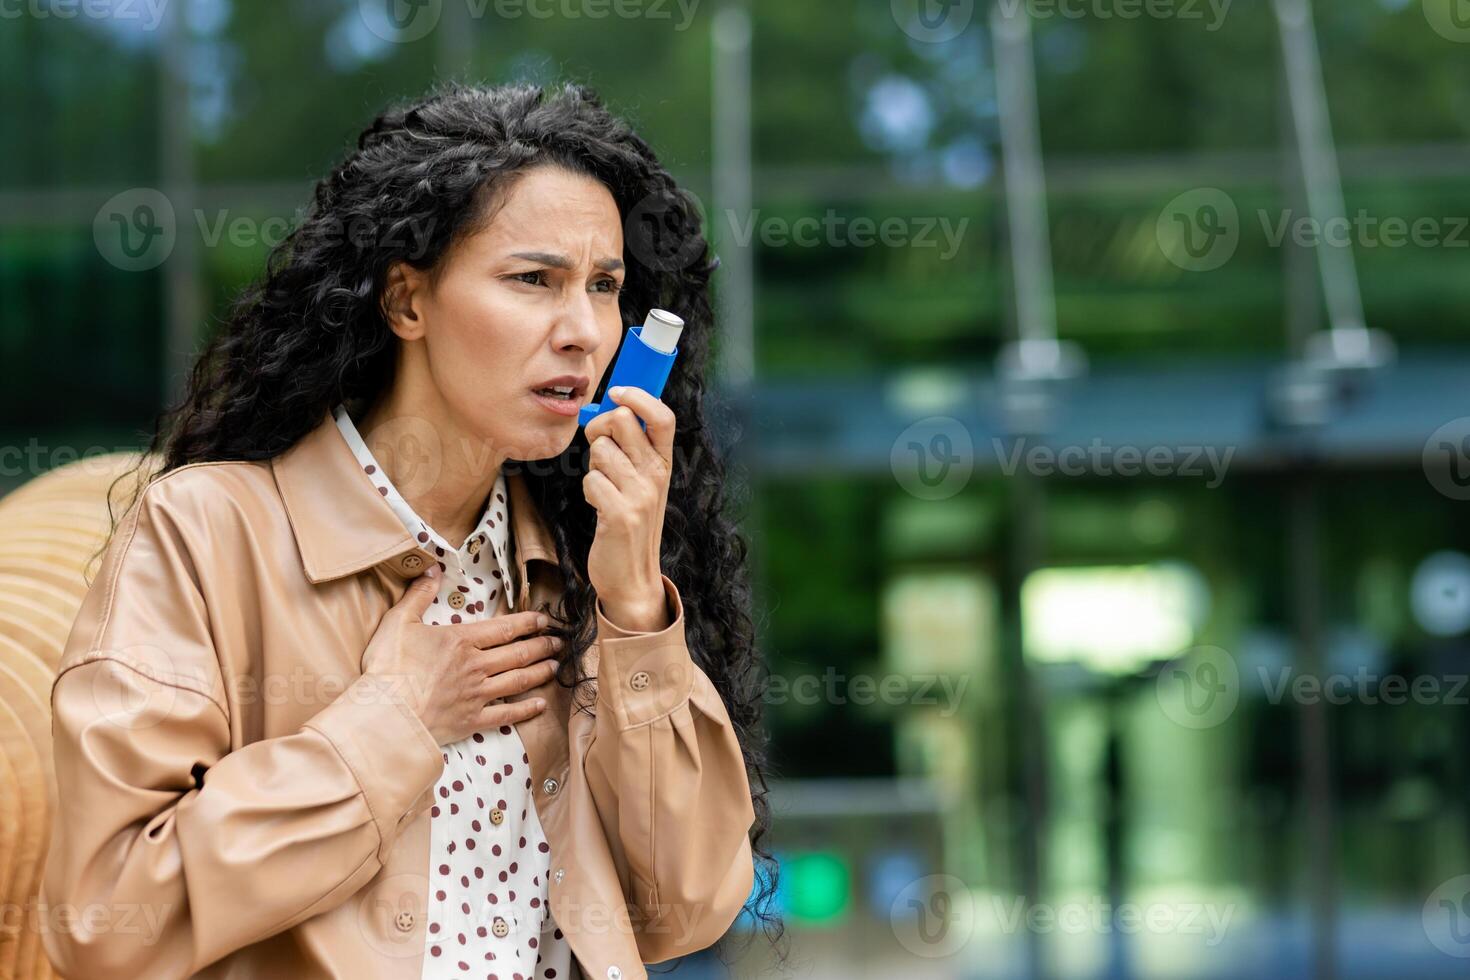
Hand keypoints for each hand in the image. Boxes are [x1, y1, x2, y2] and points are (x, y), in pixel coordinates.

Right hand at [362, 566, 561, 744]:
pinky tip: (540, 704)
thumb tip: (432, 568)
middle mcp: (476, 666)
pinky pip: (506, 715)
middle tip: (558, 642)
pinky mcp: (472, 721)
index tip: (544, 620)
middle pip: (518, 654)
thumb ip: (418, 594)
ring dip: (540, 672)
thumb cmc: (388, 668)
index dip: (527, 623)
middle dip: (541, 646)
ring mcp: (477, 695)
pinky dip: (526, 710)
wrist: (385, 714)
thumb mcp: (398, 622)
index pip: (504, 628)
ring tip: (555, 666)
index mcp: (461, 641)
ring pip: (518, 680)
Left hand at [581, 386, 673, 630]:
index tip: (617, 393)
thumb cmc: (630, 522)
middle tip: (599, 451)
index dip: (638, 396)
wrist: (633, 577)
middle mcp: (657, 475)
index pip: (662, 416)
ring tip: (604, 489)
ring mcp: (642, 495)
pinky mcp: (621, 514)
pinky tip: (599, 508)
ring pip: (600, 451)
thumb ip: (633, 448)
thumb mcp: (642, 483)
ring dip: (592, 467)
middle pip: (621, 422)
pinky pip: (590, 480)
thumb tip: (610, 409)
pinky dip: (588, 492)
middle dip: (598, 430)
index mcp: (664, 463)